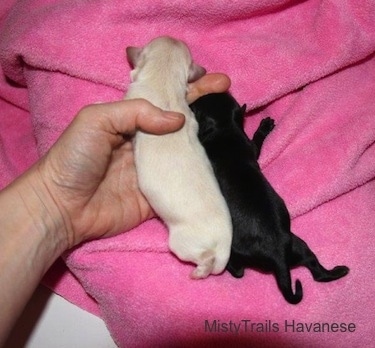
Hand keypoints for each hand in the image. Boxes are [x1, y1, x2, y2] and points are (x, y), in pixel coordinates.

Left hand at [30, 73, 230, 247]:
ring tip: (228, 117)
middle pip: (179, 119)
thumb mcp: (97, 120)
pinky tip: (218, 158)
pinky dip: (200, 169)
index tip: (205, 74)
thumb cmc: (75, 158)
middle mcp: (146, 140)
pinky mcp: (159, 191)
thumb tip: (179, 119)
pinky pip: (183, 178)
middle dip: (202, 101)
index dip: (182, 84)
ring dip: (206, 133)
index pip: (162, 96)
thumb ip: (136, 112)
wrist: (64, 207)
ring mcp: (155, 166)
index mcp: (130, 119)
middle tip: (225, 86)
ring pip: (185, 147)